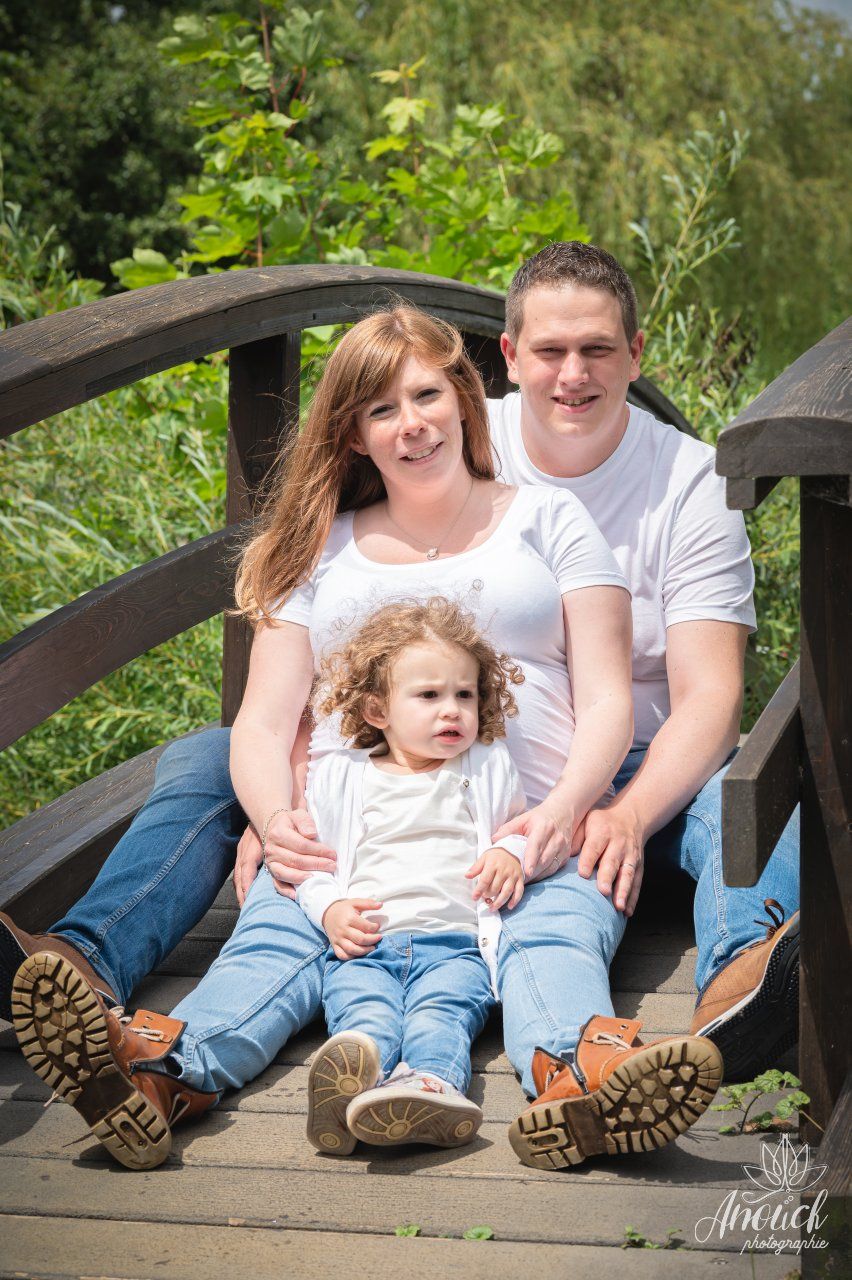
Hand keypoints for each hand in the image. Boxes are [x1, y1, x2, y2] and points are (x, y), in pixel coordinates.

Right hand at [234, 808, 336, 906]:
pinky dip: (287, 891)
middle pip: (296, 860)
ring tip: (317, 879)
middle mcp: (272, 849)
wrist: (274, 827)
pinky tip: (298, 895)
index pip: (302, 845)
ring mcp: (270, 862)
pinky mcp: (271, 872)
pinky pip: (277, 884)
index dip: (319, 851)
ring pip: (285, 873)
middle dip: (316, 864)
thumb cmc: (290, 822)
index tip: (333, 855)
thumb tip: (312, 834)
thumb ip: (305, 821)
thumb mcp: (298, 815)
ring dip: (302, 878)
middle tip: (332, 866)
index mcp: (279, 833)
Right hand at [323, 898, 383, 959]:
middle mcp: (342, 930)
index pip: (365, 926)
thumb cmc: (344, 909)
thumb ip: (368, 903)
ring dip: (364, 951)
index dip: (374, 927)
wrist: (327, 914)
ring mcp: (338, 939)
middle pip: (360, 939)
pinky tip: (359, 953)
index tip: (377, 926)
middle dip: (372, 940)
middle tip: (378, 938)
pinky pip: (342, 956)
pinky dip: (351, 957)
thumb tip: (381, 904)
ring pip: (352, 950)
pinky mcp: (334, 945)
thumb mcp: (355, 902)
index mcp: (349, 918)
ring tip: (372, 947)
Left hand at [466, 847, 524, 909]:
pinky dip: (515, 900)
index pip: (485, 880)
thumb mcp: (484, 858)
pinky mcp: (520, 879)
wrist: (512, 849)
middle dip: (488, 895)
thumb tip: (467, 876)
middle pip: (495, 887)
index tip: (474, 897)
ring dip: (499, 902)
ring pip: (507, 892)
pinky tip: (509, 907)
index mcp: (493, 864)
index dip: (479, 890)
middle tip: (484, 898)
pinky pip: (519, 891)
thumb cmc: (495, 856)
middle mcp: (504, 870)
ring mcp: (513, 875)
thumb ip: (476, 868)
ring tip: (492, 908)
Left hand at [493, 800, 574, 880]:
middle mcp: (556, 838)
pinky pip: (554, 869)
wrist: (562, 813)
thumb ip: (508, 829)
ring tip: (523, 881)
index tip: (527, 871)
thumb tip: (493, 840)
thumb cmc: (539, 817)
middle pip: (544, 859)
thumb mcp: (523, 818)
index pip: (537, 845)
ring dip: (537, 875)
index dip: (532, 859)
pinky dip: (543, 875)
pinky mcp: (566, 855)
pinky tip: (533, 877)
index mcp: (543, 827)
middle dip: (532, 872)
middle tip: (517, 880)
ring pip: (550, 866)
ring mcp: (563, 847)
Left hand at [576, 800, 644, 915]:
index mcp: (603, 832)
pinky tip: (627, 912)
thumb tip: (562, 854)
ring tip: (618, 907)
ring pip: (627, 874)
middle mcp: (619, 844)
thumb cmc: (601, 823)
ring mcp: (630, 856)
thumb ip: (576, 837)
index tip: (583, 874)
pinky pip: (636, 883)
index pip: (594, 847)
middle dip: (608, 878)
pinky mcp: (638, 866)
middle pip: (612, 862)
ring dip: (623, 891)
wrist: (631, 817)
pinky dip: (632, 898)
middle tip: (603, 891)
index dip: (588, 860)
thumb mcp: (587, 821)